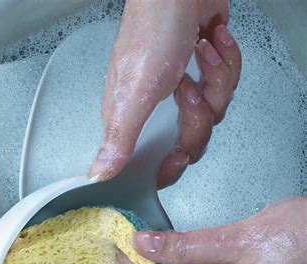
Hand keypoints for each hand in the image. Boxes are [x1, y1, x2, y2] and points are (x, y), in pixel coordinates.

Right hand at [89, 0, 240, 186]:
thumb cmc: (153, 29)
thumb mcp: (134, 93)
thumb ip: (120, 138)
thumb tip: (99, 173)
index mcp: (134, 120)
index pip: (155, 164)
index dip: (172, 164)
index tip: (179, 153)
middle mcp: (157, 110)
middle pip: (192, 139)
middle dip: (199, 113)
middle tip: (188, 89)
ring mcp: (183, 90)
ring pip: (214, 111)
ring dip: (215, 77)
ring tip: (198, 53)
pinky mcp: (204, 72)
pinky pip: (226, 84)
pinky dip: (225, 60)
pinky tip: (210, 42)